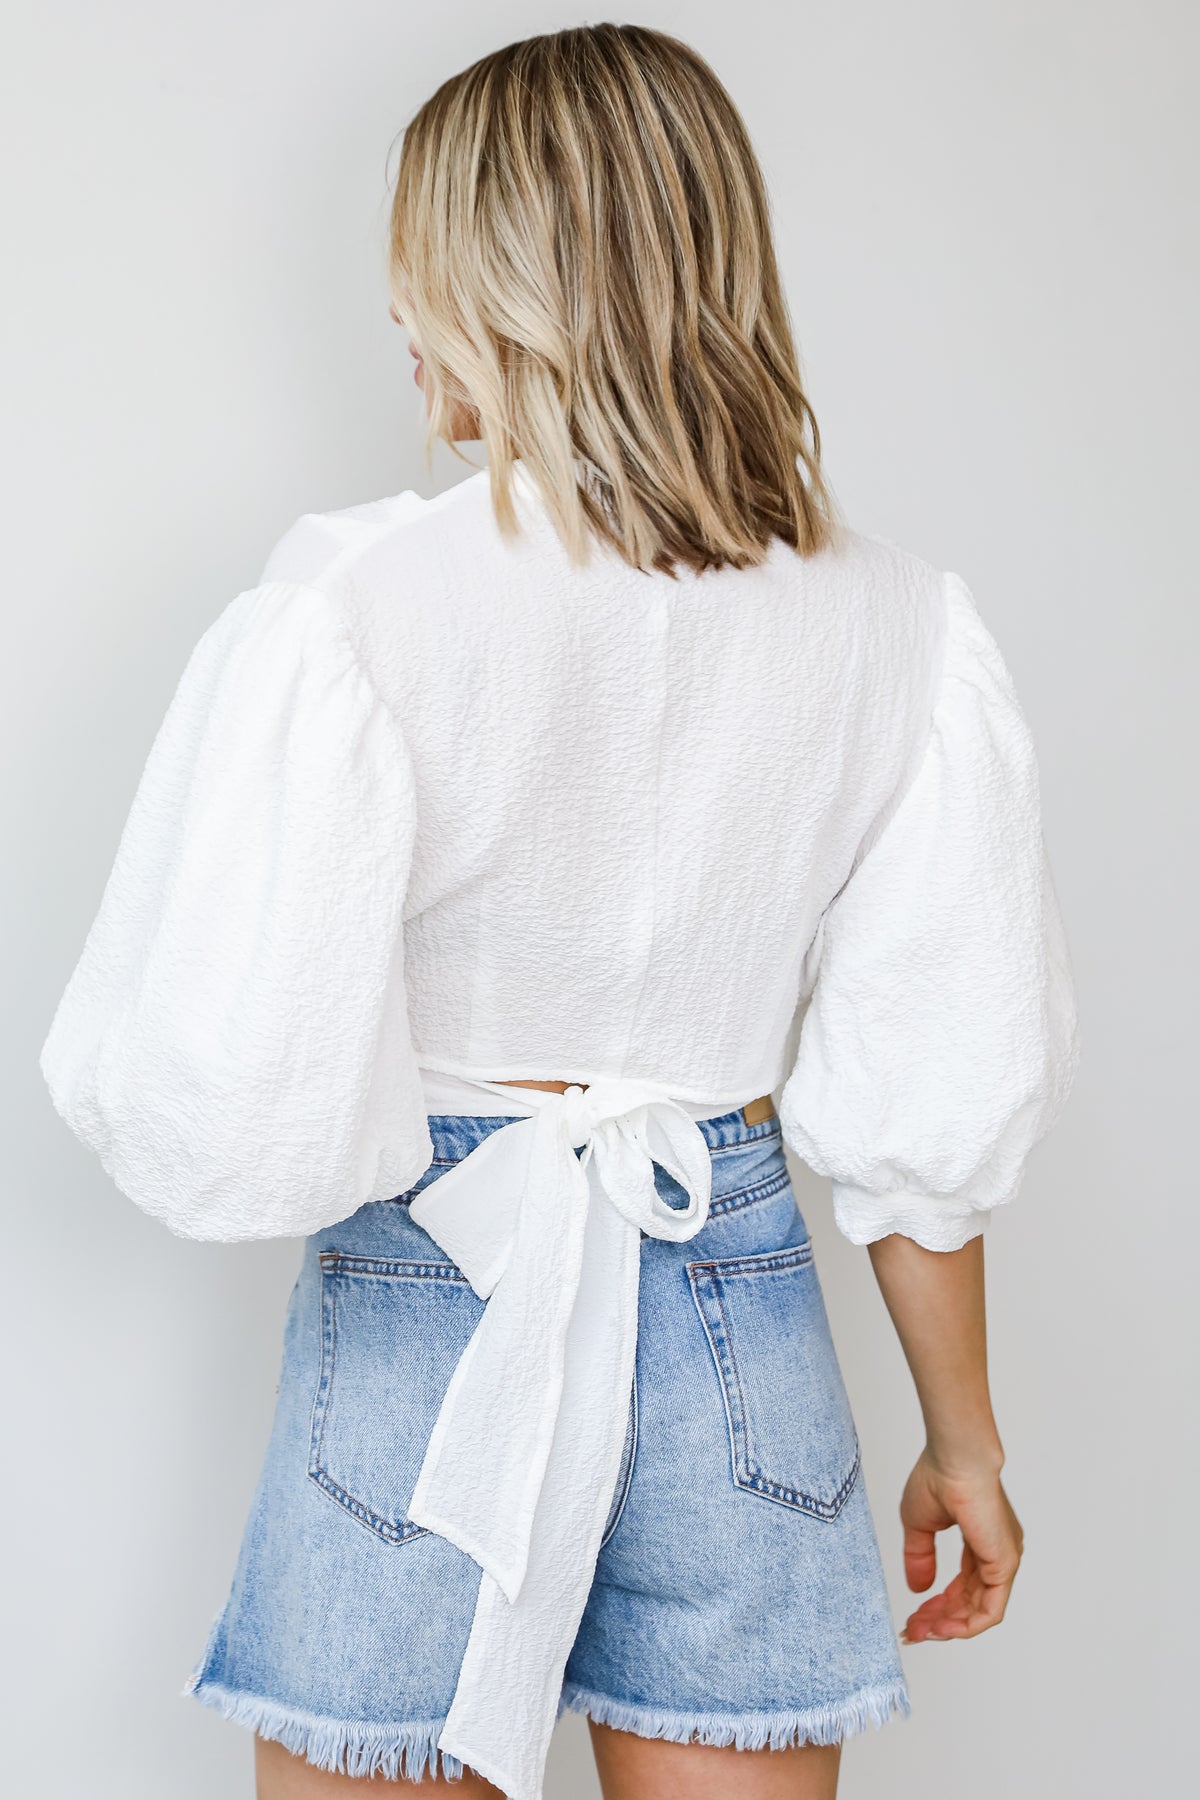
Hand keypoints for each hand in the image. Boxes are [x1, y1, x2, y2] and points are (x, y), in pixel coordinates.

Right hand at [897, 1446, 1022, 1642]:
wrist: (955, 1459)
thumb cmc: (938, 1476)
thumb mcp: (920, 1525)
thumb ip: (920, 1558)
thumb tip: (919, 1589)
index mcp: (980, 1540)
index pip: (961, 1585)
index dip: (936, 1605)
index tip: (912, 1617)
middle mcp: (995, 1553)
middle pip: (968, 1602)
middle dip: (938, 1619)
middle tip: (912, 1631)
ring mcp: (1003, 1561)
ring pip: (978, 1611)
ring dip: (948, 1626)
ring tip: (920, 1632)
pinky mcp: (1004, 1565)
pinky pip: (990, 1611)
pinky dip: (965, 1625)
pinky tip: (940, 1627)